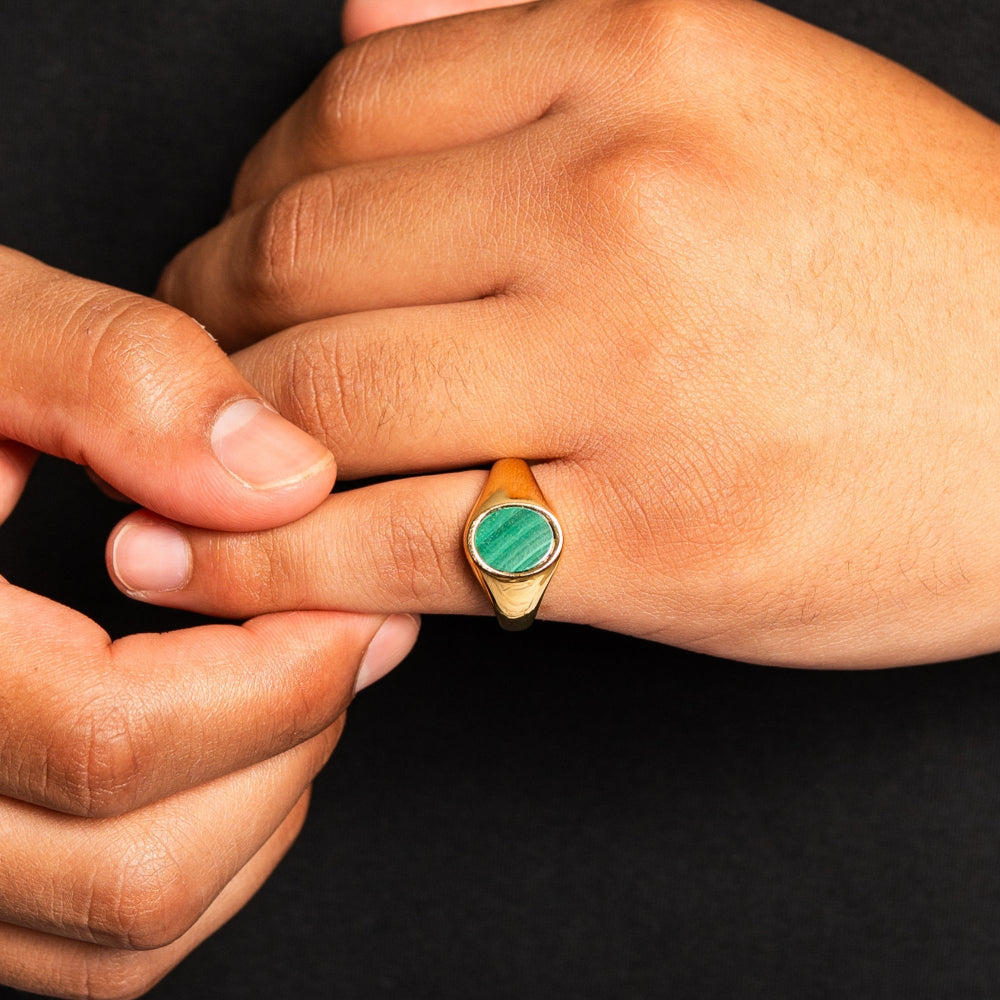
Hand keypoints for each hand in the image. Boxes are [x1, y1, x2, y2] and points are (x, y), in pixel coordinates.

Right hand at [0, 246, 419, 995]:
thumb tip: (285, 478)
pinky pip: (98, 944)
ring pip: (128, 929)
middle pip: (137, 868)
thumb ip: (118, 379)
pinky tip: (234, 741)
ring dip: (259, 805)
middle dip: (287, 742)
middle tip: (343, 635)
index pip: (113, 737)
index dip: (279, 674)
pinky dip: (206, 854)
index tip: (354, 604)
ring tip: (297, 677)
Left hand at [147, 0, 999, 666]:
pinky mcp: (653, 542)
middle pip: (301, 253)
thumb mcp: (744, 87)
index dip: (245, 204)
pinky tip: (217, 571)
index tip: (231, 267)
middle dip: (211, 323)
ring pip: (324, 399)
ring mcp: (633, 377)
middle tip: (202, 375)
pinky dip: (279, 565)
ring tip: (198, 477)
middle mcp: (623, 199)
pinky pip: (396, 547)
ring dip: (223, 444)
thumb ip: (537, 41)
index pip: (338, 118)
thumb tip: (370, 18)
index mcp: (641, 63)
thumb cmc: (910, 265)